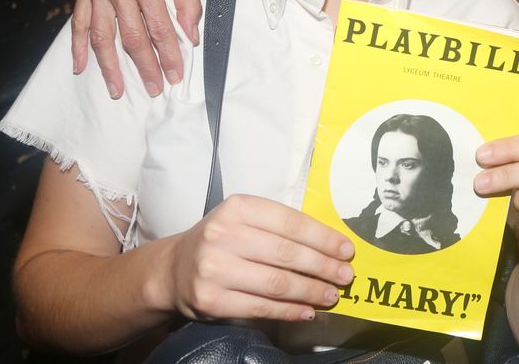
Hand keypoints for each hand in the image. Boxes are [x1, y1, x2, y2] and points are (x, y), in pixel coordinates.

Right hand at [72, 0, 202, 98]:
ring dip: (108, 66)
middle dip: (144, 67)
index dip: (169, 55)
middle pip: (130, 37)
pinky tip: (80, 67)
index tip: (177, 75)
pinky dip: (78, 45)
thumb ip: (189, 3)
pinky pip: (78, 20)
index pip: (158, 29)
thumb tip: (190, 37)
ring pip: (101, 34)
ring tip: (117, 90)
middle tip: (155, 88)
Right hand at [157, 194, 354, 322]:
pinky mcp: (212, 301)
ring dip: (311, 291)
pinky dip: (289, 311)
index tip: (346, 249)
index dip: (323, 238)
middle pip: (287, 254)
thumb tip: (330, 246)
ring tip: (331, 295)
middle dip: (323, 266)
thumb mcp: (244, 219)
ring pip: (277, 283)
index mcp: (238, 208)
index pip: (291, 223)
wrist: (173, 269)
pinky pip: (261, 308)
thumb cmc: (221, 240)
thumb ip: (280, 228)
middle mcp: (224, 236)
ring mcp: (215, 270)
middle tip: (345, 275)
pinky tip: (307, 311)